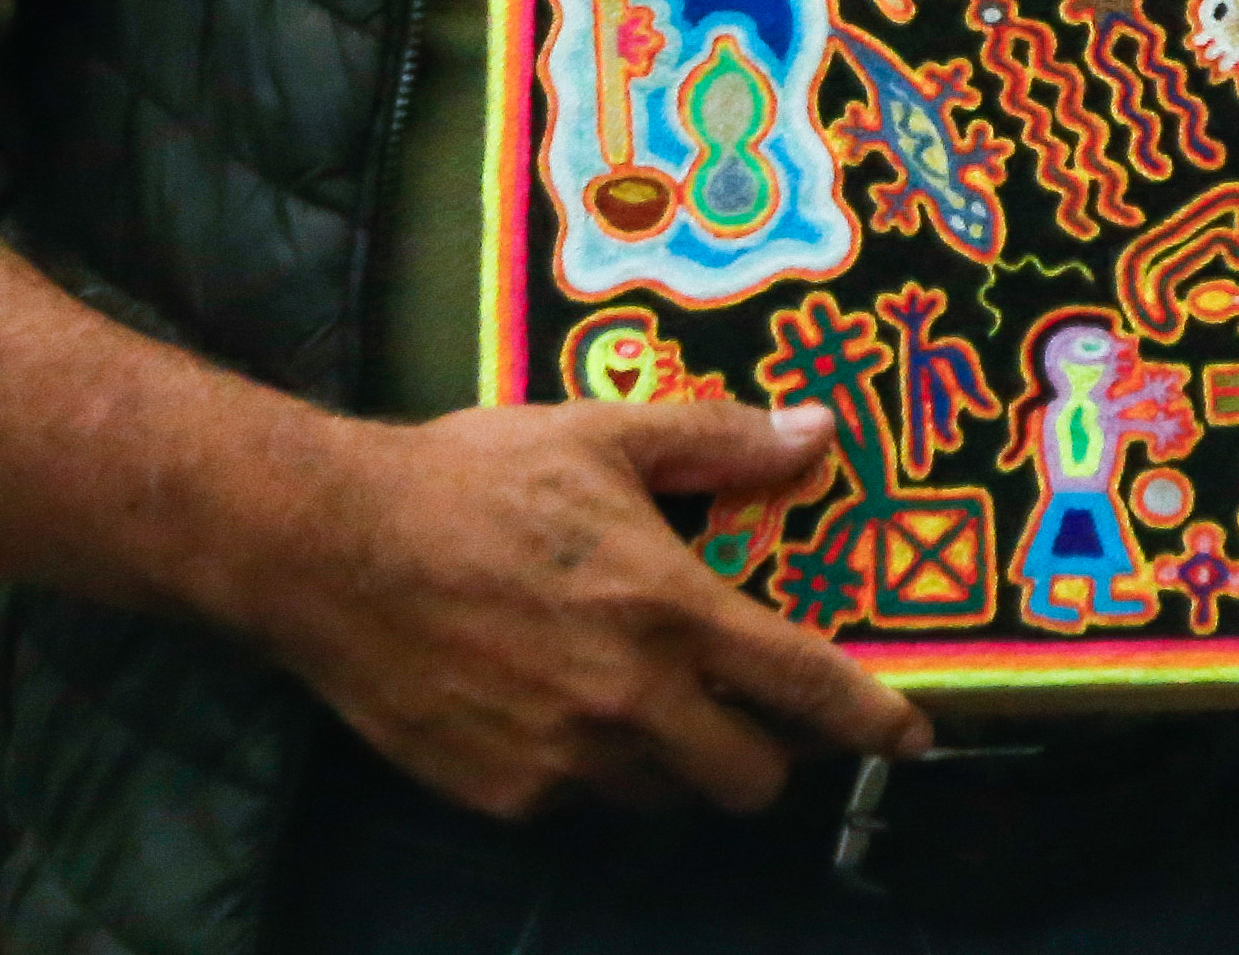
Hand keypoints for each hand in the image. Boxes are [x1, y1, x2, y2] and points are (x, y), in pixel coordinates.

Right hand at [247, 398, 929, 818]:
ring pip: (668, 800)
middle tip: (748, 710)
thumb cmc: (470, 477)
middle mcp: (632, 703)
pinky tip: (554, 709)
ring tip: (642, 701)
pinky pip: (582, 804)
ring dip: (678, 763)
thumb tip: (814, 433)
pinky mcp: (506, 796)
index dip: (871, 721)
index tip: (909, 736)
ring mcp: (567, 762)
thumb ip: (717, 441)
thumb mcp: (600, 435)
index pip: (806, 690)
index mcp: (670, 611)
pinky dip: (590, 770)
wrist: (328, 546)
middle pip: (752, 781)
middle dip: (766, 753)